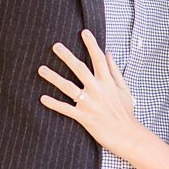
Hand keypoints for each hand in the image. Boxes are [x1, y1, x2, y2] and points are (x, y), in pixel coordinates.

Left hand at [39, 30, 147, 159]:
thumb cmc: (125, 111)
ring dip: (54, 78)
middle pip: (80, 69)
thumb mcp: (124, 89)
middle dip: (67, 56)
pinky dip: (54, 103)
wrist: (127, 135)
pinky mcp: (83, 117)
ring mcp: (89, 103)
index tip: (84, 32)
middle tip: (55, 45)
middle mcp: (97, 90)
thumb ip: (115, 71)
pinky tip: (42, 98)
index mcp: (108, 82)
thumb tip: (108, 53)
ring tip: (41, 69)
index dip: (92, 45)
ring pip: (68, 87)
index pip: (99, 59)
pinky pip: (65, 109)